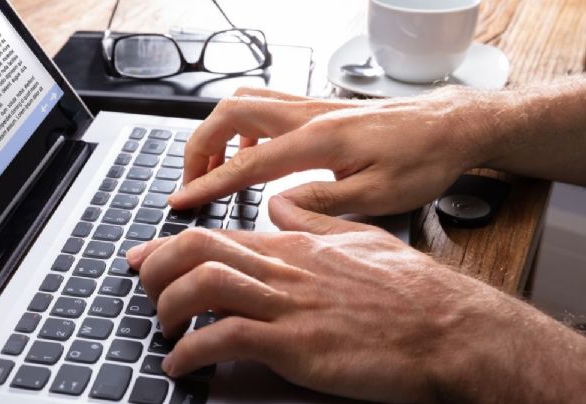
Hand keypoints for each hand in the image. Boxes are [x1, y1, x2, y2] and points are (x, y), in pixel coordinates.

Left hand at [126, 196, 563, 401]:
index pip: (217, 234)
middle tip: (145, 289)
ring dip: (169, 307)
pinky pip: (228, 339)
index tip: (142, 257)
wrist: (448, 328)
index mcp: (294, 246)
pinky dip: (193, 352)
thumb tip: (279, 205)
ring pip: (205, 286)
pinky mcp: (298, 342)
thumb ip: (312, 221)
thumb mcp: (358, 240)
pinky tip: (183, 365)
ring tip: (162, 328)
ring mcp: (290, 304)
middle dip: (158, 267)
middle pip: (199, 250)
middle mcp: (284, 268)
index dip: (168, 245)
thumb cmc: (409, 291)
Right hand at [169, 86, 492, 214]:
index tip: (181, 199)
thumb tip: (276, 204)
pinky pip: (266, 105)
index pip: (246, 164)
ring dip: (218, 131)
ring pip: (244, 101)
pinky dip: (243, 127)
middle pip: (230, 112)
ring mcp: (312, 106)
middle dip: (199, 145)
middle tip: (190, 179)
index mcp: (318, 141)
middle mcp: (309, 115)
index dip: (208, 184)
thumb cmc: (422, 161)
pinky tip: (252, 153)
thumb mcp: (378, 196)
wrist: (450, 128)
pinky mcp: (319, 108)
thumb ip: (322, 200)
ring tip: (213, 167)